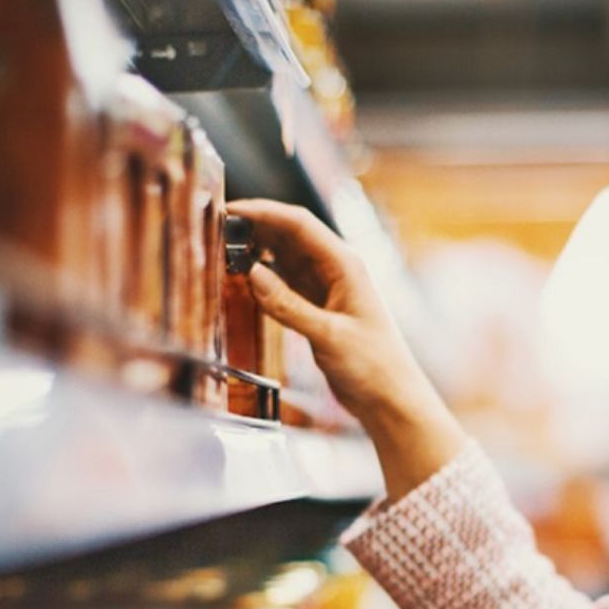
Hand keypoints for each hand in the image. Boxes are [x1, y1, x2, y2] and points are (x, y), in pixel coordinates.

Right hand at [224, 199, 465, 499]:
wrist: (390, 398)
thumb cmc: (374, 366)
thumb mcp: (328, 335)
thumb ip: (288, 306)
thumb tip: (251, 274)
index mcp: (345, 264)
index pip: (298, 224)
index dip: (263, 212)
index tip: (230, 210)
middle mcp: (336, 269)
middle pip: (289, 234)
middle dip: (255, 227)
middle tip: (218, 228)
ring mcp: (326, 287)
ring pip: (285, 256)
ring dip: (257, 250)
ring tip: (225, 249)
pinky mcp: (317, 307)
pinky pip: (285, 282)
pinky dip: (264, 277)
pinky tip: (244, 278)